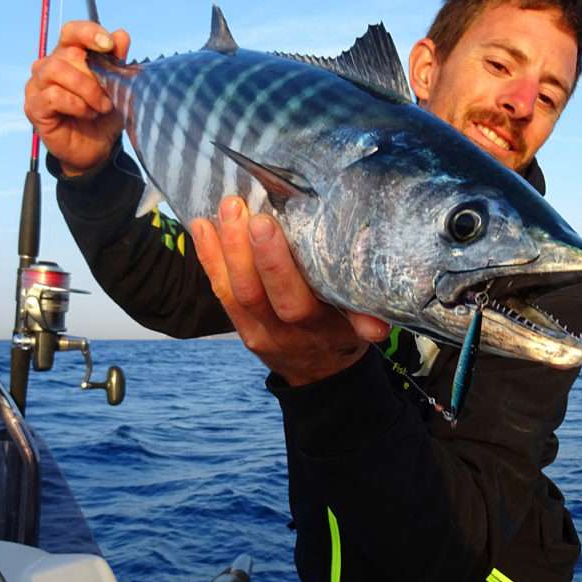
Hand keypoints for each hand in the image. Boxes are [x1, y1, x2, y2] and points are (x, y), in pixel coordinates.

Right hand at [23, 20, 130, 175]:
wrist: (98, 150)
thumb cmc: (104, 116)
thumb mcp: (118, 88)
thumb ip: (117, 62)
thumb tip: (121, 35)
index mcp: (68, 55)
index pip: (72, 31)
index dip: (89, 32)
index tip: (108, 46)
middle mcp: (48, 66)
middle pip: (67, 52)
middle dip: (94, 74)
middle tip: (110, 95)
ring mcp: (37, 86)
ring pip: (56, 70)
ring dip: (86, 89)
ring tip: (101, 107)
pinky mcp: (34, 107)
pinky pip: (52, 95)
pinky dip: (76, 104)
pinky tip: (87, 114)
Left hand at [191, 196, 389, 385]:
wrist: (320, 375)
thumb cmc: (344, 334)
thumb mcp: (361, 329)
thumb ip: (366, 320)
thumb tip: (379, 325)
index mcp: (320, 330)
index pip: (292, 301)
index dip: (274, 265)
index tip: (267, 223)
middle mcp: (284, 333)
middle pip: (254, 293)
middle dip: (241, 248)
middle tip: (238, 206)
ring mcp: (258, 332)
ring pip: (233, 292)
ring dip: (223, 247)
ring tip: (223, 208)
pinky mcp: (241, 328)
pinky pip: (221, 293)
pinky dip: (209, 258)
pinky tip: (202, 227)